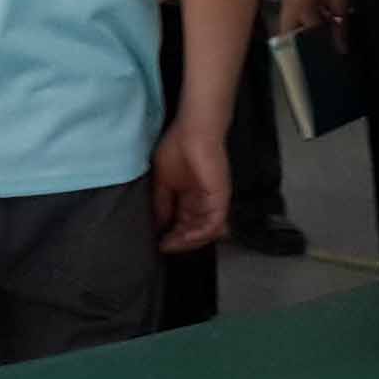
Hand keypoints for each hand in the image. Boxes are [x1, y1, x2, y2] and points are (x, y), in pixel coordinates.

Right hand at [150, 120, 229, 252]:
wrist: (193, 132)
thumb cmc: (177, 148)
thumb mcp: (162, 181)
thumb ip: (161, 203)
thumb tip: (158, 225)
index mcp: (190, 196)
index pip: (184, 223)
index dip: (172, 235)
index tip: (159, 243)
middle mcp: (203, 201)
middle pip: (194, 230)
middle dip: (179, 241)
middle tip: (165, 246)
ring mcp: (213, 201)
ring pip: (205, 232)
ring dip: (188, 241)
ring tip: (173, 243)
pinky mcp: (220, 199)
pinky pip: (213, 224)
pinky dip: (199, 234)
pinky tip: (184, 237)